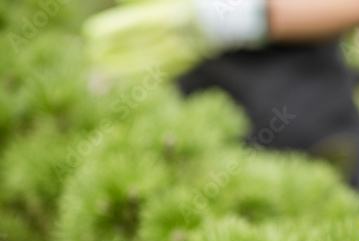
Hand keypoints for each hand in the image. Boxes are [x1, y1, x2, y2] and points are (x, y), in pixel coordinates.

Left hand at [83, 0, 267, 77]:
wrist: (228, 18)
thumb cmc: (193, 3)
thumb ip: (144, 0)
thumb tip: (118, 1)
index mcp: (170, 16)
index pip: (135, 24)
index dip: (113, 31)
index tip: (92, 34)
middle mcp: (175, 35)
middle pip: (138, 44)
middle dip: (113, 50)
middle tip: (92, 53)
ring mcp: (182, 50)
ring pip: (147, 60)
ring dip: (123, 66)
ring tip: (102, 70)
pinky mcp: (187, 60)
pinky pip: (162, 69)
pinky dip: (142, 73)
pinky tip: (126, 76)